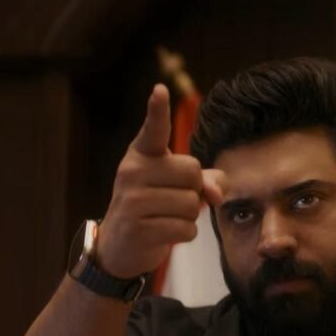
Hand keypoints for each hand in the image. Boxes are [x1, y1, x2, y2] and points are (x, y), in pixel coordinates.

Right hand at [96, 84, 224, 278]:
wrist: (120, 245)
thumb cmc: (153, 207)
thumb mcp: (175, 186)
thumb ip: (204, 180)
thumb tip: (216, 195)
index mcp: (142, 155)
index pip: (153, 129)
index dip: (158, 110)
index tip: (160, 90)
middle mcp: (132, 172)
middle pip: (192, 173)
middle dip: (193, 190)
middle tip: (172, 200)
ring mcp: (132, 201)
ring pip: (191, 204)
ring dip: (189, 216)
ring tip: (166, 217)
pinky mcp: (138, 228)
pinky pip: (186, 229)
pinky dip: (184, 234)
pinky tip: (165, 233)